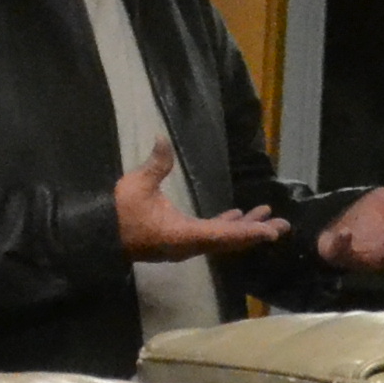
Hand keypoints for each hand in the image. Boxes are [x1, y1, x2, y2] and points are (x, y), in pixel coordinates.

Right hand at [114, 139, 289, 262]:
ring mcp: (187, 243)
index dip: (249, 233)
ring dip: (245, 228)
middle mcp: (191, 244)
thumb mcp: (137, 185)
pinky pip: (211, 234)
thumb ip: (156, 164)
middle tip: (284, 225)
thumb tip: (162, 138)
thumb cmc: (119, 212)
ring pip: (223, 239)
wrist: (100, 235)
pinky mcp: (181, 239)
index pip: (223, 236)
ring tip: (267, 216)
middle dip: (257, 231)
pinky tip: (238, 215)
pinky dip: (228, 226)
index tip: (271, 232)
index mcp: (184, 235)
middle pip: (231, 241)